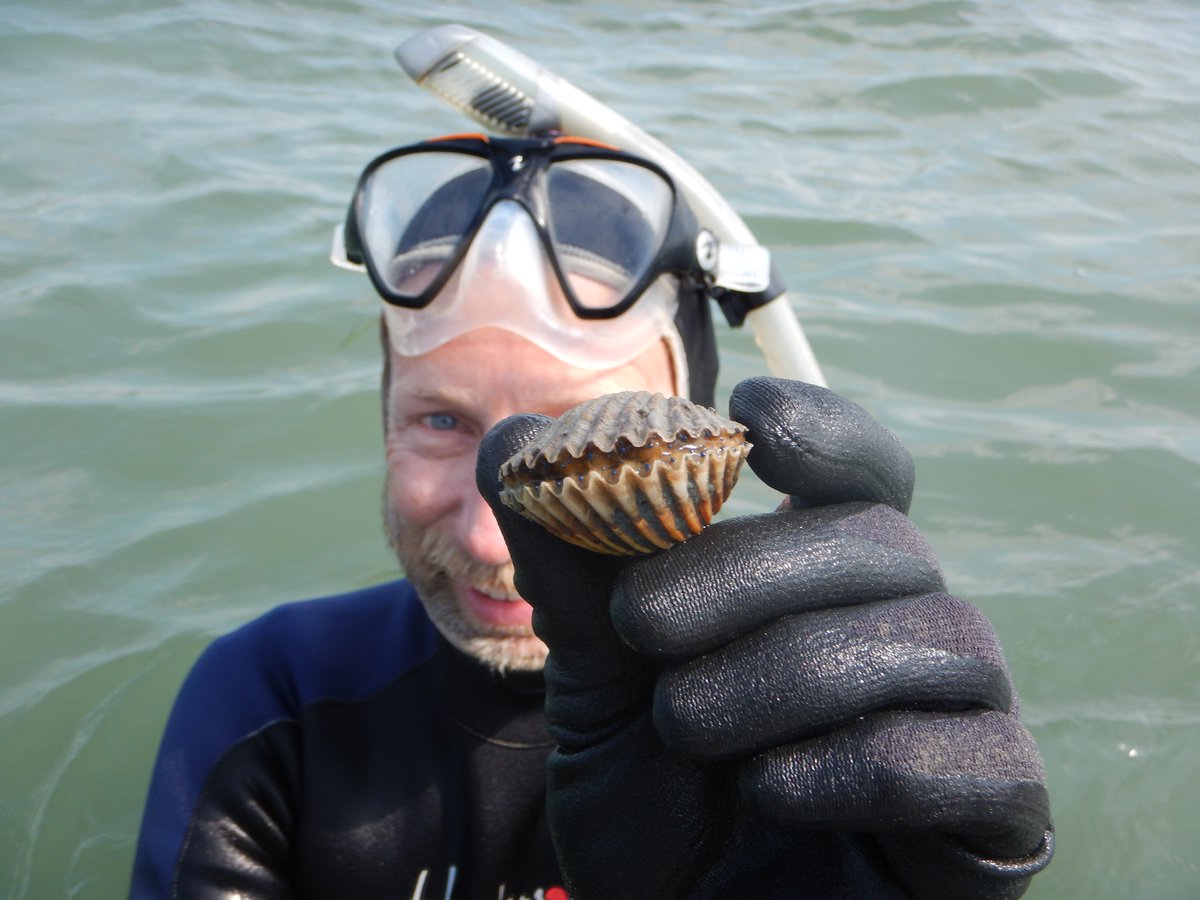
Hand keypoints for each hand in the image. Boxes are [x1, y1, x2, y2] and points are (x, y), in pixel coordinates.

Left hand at [476, 377, 1051, 898]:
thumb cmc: (653, 802)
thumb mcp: (595, 681)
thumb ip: (574, 567)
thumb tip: (515, 438)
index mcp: (828, 582)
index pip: (865, 473)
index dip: (826, 431)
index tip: (750, 418)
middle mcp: (911, 628)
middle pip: (882, 540)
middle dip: (750, 570)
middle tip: (639, 623)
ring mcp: (968, 714)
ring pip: (937, 634)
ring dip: (790, 673)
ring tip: (686, 728)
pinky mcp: (1001, 811)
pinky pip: (978, 754)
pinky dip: (863, 766)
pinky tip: (771, 793)